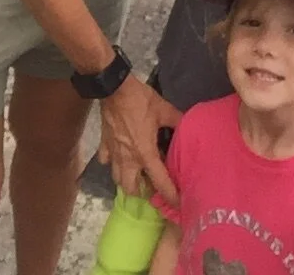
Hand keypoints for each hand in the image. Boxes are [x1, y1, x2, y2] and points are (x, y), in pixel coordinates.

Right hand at [99, 73, 182, 206]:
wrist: (114, 89)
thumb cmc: (141, 101)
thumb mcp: (164, 109)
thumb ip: (177, 121)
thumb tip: (189, 126)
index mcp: (145, 153)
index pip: (159, 181)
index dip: (169, 195)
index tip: (176, 204)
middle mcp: (128, 159)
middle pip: (131, 189)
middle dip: (142, 192)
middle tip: (153, 184)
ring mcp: (114, 154)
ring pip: (117, 179)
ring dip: (128, 180)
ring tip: (138, 174)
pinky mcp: (104, 145)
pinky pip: (107, 162)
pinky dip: (113, 163)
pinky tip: (121, 157)